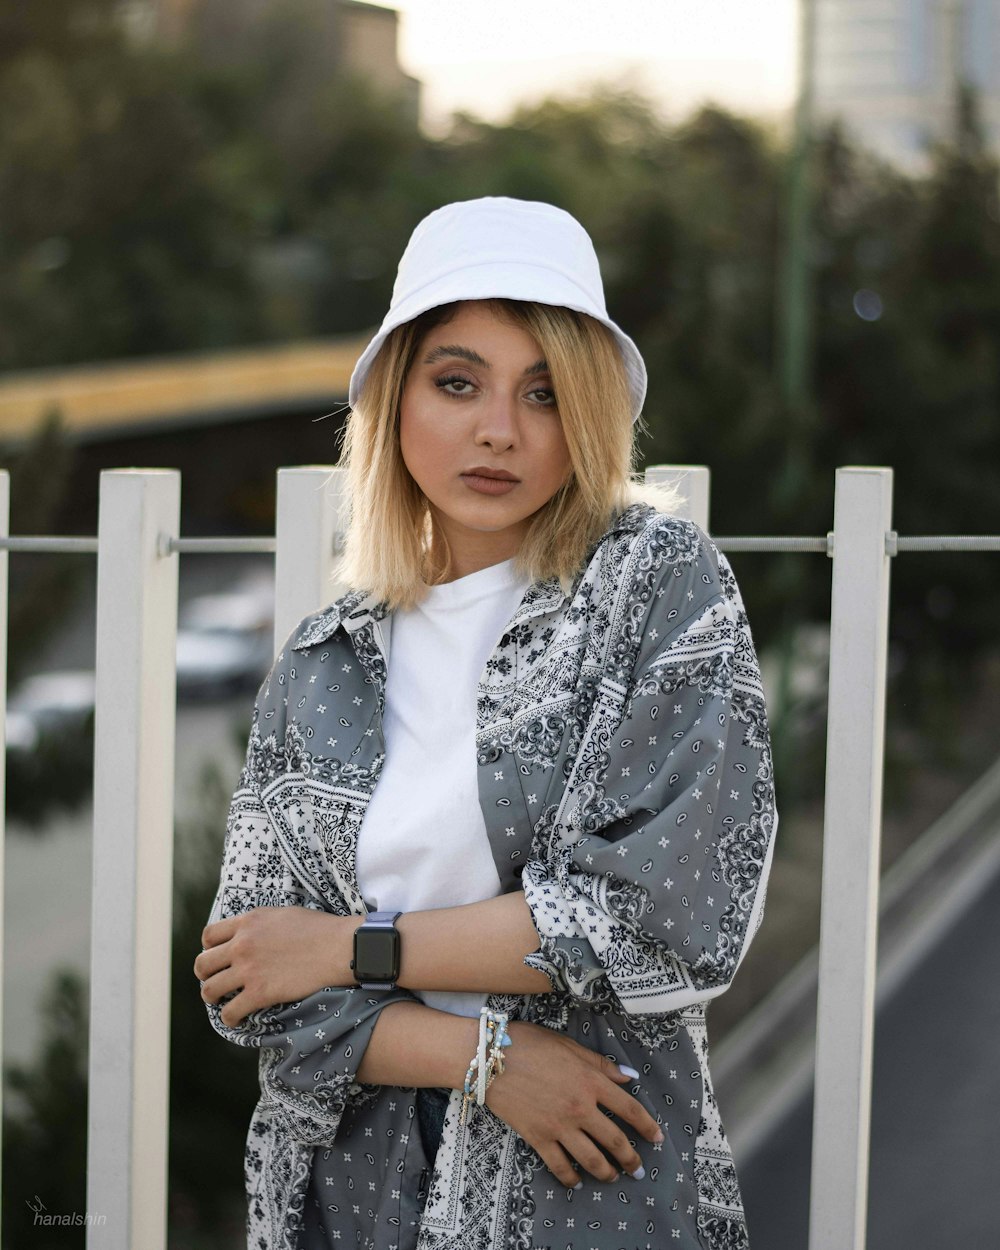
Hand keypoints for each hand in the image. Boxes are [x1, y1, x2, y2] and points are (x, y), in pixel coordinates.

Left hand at [194, 906, 355, 1026]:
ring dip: (212, 998)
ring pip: (209, 990)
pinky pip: (230, 1012)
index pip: (209, 936)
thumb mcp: (282, 914)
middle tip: (215, 981)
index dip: (208, 949)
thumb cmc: (318, 929)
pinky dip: (230, 1018)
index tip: (216, 958)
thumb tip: (251, 933)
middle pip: (203, 964)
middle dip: (205, 975)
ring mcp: (249, 969)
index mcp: (248, 922)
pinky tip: (237, 1018)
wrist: (338, 948)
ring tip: (222, 1001)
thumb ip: (259, 924)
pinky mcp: (259, 992)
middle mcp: (242, 944)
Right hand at [483, 1020, 663, 1187]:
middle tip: (639, 1169)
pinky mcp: (538, 1138)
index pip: (629, 1108)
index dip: (647, 1126)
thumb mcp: (568, 1045)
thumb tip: (628, 1078)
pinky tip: (577, 1182)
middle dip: (631, 1158)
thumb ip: (599, 1064)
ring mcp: (559, 1125)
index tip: (657, 1138)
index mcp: (590, 1080)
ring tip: (613, 1178)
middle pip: (615, 1140)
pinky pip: (560, 1166)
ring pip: (592, 1159)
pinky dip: (571, 1178)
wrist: (488, 1057)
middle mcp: (580, 1106)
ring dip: (607, 1172)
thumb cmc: (528, 1043)